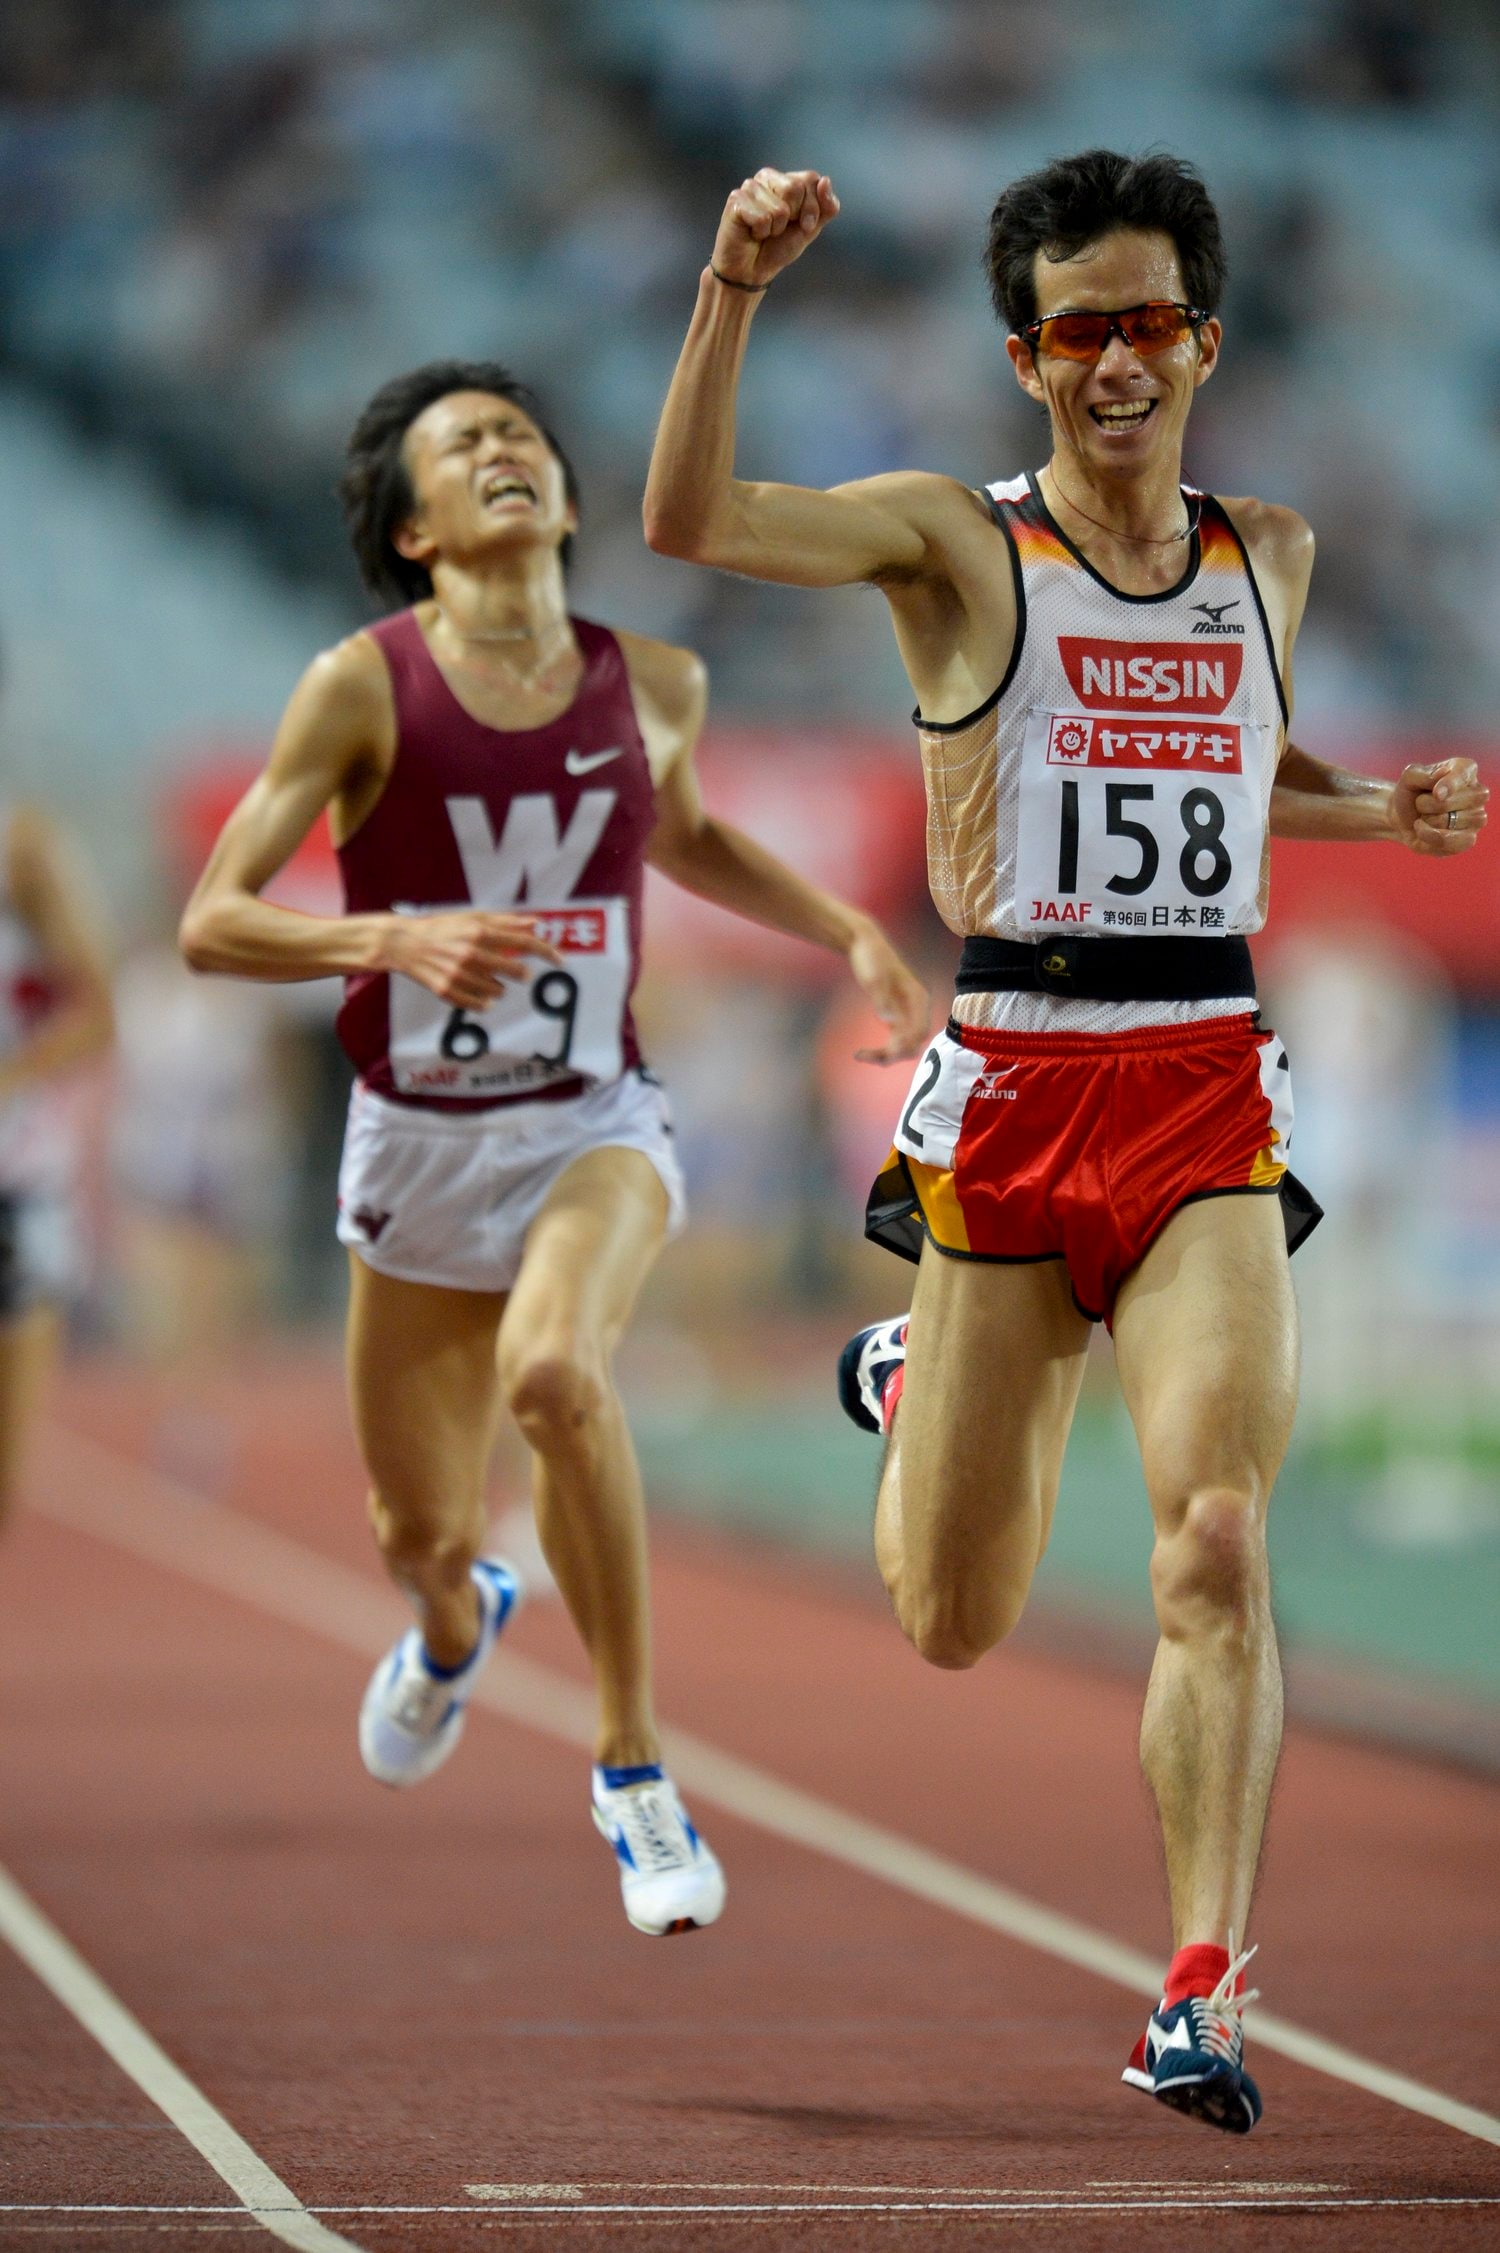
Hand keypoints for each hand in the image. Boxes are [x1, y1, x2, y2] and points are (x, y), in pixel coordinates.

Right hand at [384, 910, 561, 1008]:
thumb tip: (535, 923)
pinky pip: (479, 1005)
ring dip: (500, 988)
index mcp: (479, 932)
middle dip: (521, 973)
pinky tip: (481, 994)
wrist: (405, 943)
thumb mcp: (473, 917)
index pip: (523, 943)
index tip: (560, 960)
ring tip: (487, 978)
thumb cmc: (443, 928)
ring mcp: (458, 974)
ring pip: (497, 991)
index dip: (546, 951)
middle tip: (521, 973)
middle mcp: (471, 953)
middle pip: (514, 971)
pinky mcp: (447, 991)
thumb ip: (505, 921)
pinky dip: (484, 1001)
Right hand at [711, 167, 838, 291]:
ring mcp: (750, 187)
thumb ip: (826, 207)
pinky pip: (763, 218)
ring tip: (764, 231)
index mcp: (786, 179)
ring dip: (775, 229)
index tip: (803, 225)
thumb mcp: (810, 229)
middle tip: (778, 229)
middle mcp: (767, 177)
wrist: (752, 271)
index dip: (812, 208)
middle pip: (795, 188)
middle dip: (794, 217)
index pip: (811, 179)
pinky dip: (761, 233)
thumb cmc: (777, 247)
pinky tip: (752, 233)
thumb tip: (825, 181)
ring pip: (780, 208)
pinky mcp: (736, 200)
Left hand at [846, 922, 929, 1063]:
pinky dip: (881, 1050)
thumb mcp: (874, 978)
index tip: (885, 1052)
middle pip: (913, 1043)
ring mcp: (906, 1014)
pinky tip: (861, 1052)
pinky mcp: (894, 1017)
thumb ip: (882, 1000)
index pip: (920, 1031)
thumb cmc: (872, 958)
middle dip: (895, 1054)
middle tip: (866, 1056)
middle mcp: (916, 1009)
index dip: (906, 1045)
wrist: (865, 944)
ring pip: (903, 1046)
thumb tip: (889, 1021)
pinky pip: (893, 1041)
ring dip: (886, 1055)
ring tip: (861, 1056)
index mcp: (918, 998)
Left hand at [1392, 758, 1489, 854]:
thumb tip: (1444, 773)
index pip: (1464, 774)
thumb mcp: (1409, 778)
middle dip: (1428, 804)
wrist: (1403, 818)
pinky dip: (1428, 836)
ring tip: (1424, 816)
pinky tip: (1422, 830)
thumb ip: (1423, 773)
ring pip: (1451, 822)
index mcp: (1466, 770)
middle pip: (1455, 801)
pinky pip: (1450, 841)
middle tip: (1421, 803)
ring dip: (1428, 820)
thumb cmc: (1411, 793)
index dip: (1450, 785)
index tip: (1436, 793)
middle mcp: (1478, 793)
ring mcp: (1477, 818)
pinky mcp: (1468, 839)